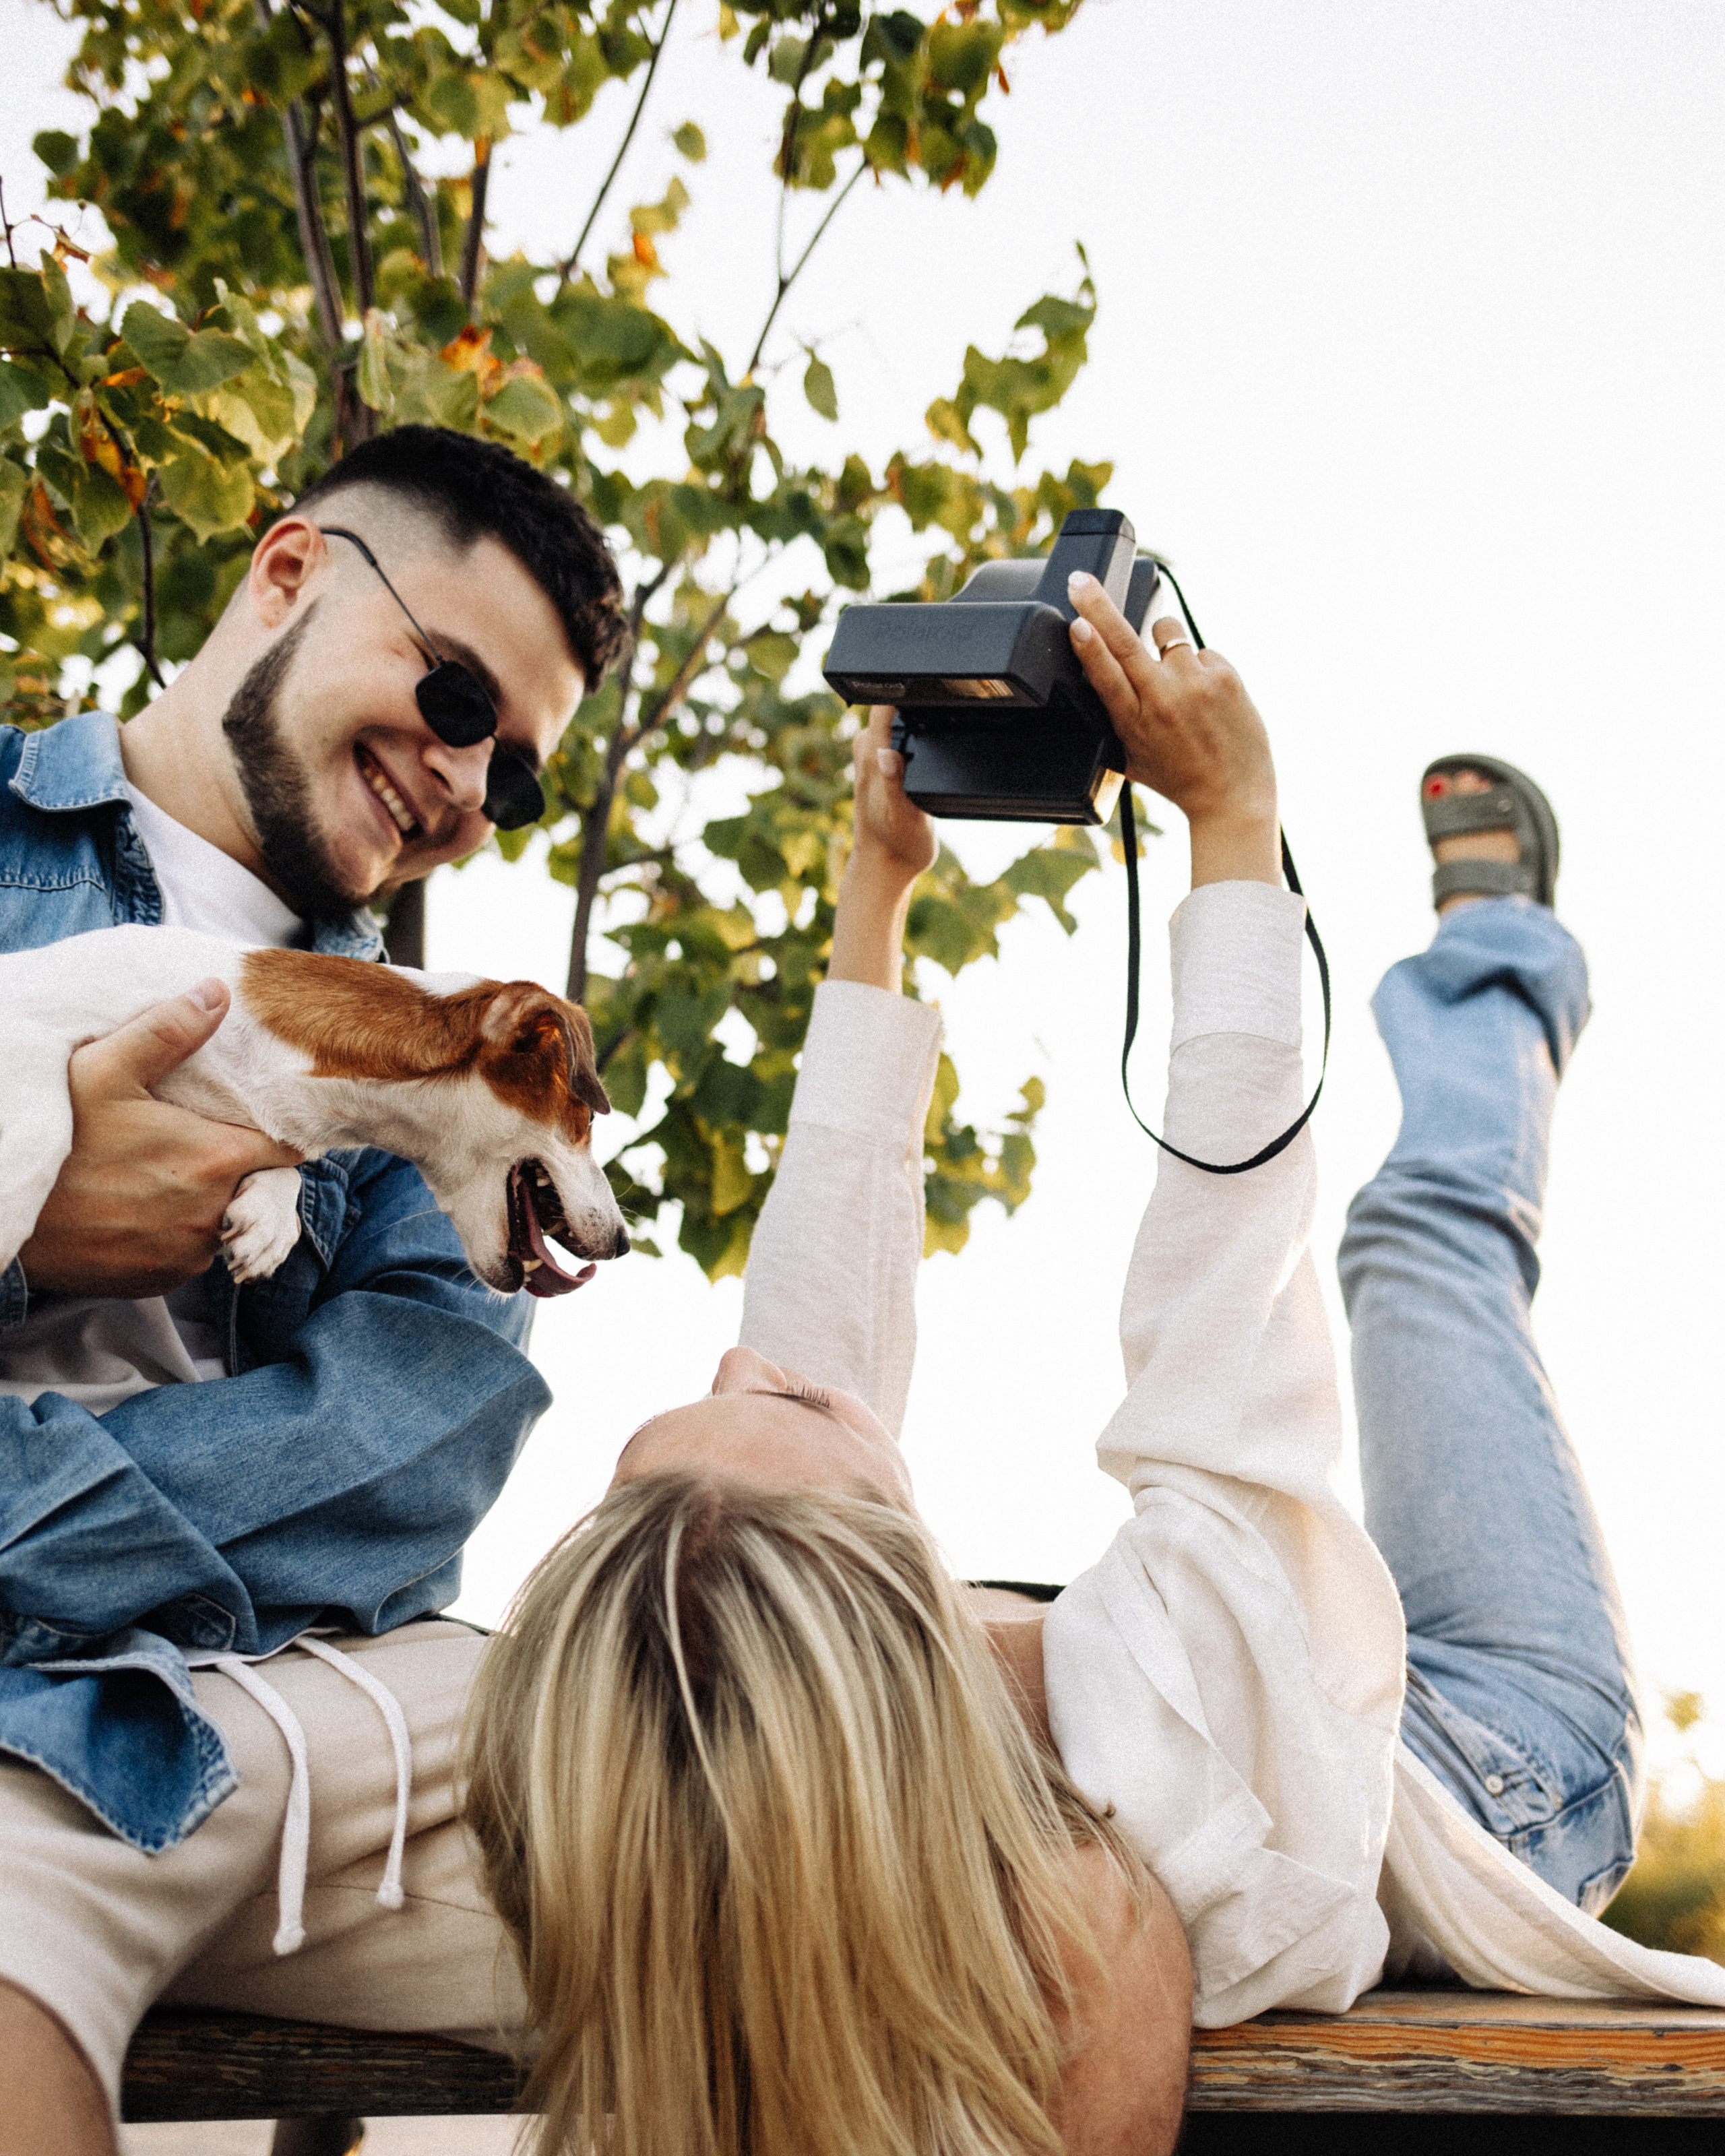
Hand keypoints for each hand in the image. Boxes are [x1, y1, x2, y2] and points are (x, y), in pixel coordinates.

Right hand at [17, 980, 303, 1299]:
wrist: (7, 1214)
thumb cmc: (58, 1139)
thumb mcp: (105, 1070)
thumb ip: (169, 1031)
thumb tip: (219, 990)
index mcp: (216, 1159)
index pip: (285, 1150)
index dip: (275, 1133)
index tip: (253, 1122)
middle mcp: (214, 1214)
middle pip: (254, 1187)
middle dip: (235, 1167)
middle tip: (191, 1145)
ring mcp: (188, 1255)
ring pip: (221, 1221)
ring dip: (204, 1203)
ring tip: (158, 1177)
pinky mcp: (160, 1280)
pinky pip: (187, 1254)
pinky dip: (174, 1235)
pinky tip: (139, 1210)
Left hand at [829, 707, 937, 992]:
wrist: (888, 867)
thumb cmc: (896, 844)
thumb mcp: (902, 816)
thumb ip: (892, 784)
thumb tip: (885, 754)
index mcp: (872, 755)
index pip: (883, 703)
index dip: (903, 684)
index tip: (929, 672)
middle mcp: (870, 749)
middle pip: (891, 703)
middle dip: (916, 693)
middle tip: (947, 686)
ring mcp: (877, 755)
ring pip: (896, 716)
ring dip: (916, 709)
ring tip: (944, 701)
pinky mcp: (885, 764)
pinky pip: (899, 732)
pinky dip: (915, 726)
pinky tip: (933, 727)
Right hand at [1066, 573, 1280, 887]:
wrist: (1234, 794)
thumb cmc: (1179, 778)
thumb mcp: (1132, 756)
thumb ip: (1116, 717)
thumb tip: (1099, 674)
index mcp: (1133, 723)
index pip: (1105, 676)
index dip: (1088, 646)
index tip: (1075, 622)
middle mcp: (1162, 700)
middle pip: (1124, 640)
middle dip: (1098, 606)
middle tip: (1080, 581)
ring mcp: (1195, 684)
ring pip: (1167, 632)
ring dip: (1165, 644)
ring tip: (1178, 680)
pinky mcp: (1224, 676)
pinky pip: (1201, 650)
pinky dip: (1199, 667)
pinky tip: (1206, 697)